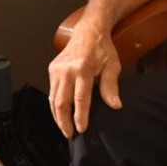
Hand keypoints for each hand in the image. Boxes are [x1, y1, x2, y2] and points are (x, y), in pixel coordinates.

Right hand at [48, 24, 121, 138]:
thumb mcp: (112, 66)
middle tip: (70, 135)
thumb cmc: (102, 49)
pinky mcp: (52, 69)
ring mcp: (57, 69)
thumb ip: (111, 87)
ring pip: (53, 98)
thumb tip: (115, 106)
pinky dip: (55, 106)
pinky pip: (51, 91)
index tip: (82, 129)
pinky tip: (60, 115)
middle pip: (62, 101)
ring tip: (64, 129)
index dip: (80, 116)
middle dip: (65, 121)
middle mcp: (67, 69)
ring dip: (58, 116)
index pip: (80, 98)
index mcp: (83, 68)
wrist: (88, 30)